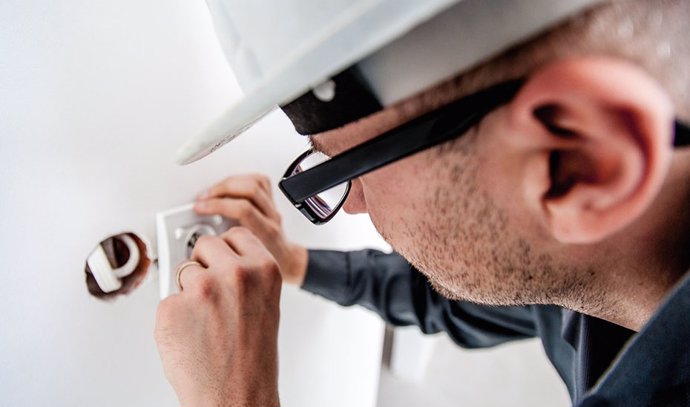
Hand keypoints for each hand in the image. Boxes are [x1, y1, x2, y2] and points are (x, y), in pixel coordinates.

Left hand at [154, 227, 281, 406]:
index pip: (235, 235)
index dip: (225, 250)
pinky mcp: (172, 308)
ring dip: (188, 291)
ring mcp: (201, 289)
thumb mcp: (265, 305)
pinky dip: (173, 316)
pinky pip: (167, 300)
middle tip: (211, 293)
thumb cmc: (252, 359)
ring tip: (204, 322)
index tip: (222, 258)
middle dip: (204, 264)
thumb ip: (247, 276)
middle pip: (205, 245)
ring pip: (182, 271)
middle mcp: (234, 273)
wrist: (236, 397)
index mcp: (263, 269)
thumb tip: (219, 261)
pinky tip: (190, 335)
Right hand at [194, 174, 307, 284]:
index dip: (217, 205)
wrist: (285, 262)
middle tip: (203, 199)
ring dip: (228, 183)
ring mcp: (273, 208)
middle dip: (221, 190)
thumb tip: (195, 242)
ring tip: (212, 192)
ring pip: (254, 182)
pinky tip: (228, 186)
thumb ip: (223, 252)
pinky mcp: (271, 200)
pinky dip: (240, 179)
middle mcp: (272, 217)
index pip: (243, 209)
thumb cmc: (264, 267)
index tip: (199, 208)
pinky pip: (259, 180)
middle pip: (249, 190)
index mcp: (266, 233)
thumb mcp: (242, 265)